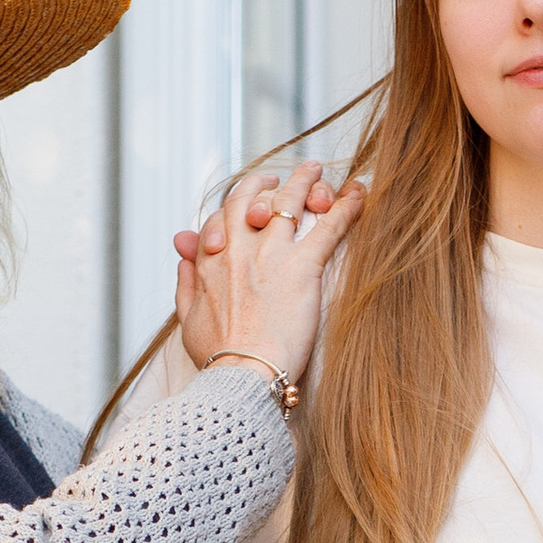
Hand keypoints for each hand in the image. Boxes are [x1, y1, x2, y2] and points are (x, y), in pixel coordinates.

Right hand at [173, 158, 364, 391]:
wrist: (240, 373)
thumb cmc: (217, 355)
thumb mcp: (188, 318)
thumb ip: (185, 284)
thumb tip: (183, 260)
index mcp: (210, 261)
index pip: (221, 218)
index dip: (235, 207)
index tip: (247, 205)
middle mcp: (238, 247)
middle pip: (250, 198)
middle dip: (264, 183)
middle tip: (278, 179)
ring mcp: (270, 253)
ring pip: (289, 202)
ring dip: (305, 181)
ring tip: (316, 170)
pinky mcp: (302, 266)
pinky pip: (328, 226)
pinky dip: (347, 207)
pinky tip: (359, 194)